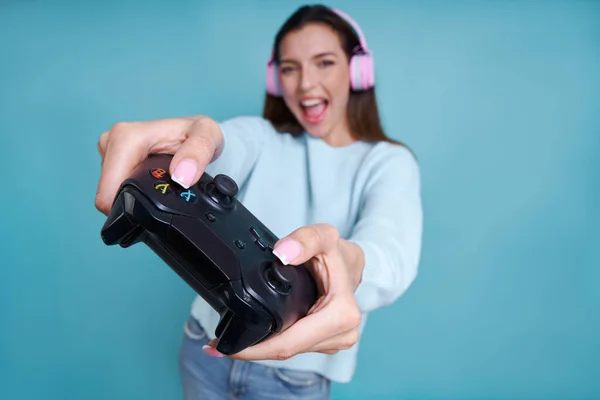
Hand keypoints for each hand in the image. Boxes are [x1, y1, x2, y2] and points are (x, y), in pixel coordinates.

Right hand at [95, 115, 223, 214]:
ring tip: (158, 183)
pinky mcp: (111, 159)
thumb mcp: (208, 135)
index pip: (109, 189)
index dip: (129, 206)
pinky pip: (115, 185)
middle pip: (109, 192)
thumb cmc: (198, 132)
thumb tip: (181, 176)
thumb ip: (198, 153)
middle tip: (163, 191)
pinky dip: (132, 189)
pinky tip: (150, 181)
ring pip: (111, 190)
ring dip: (133, 193)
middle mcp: (112, 141)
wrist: (194, 132)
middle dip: (133, 199)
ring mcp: (109, 151)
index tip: (154, 207)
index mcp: (126, 137)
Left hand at [203, 223, 363, 360]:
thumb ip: (305, 239)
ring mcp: (335, 341)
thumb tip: (283, 254)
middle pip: (286, 351)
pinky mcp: (327, 342)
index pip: (289, 343)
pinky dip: (273, 343)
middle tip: (214, 346)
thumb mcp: (324, 236)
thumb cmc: (339, 253)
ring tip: (230, 343)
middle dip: (251, 351)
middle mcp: (342, 334)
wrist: (353, 264)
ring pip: (289, 351)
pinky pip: (295, 347)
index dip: (254, 348)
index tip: (222, 347)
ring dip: (260, 349)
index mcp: (341, 315)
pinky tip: (255, 337)